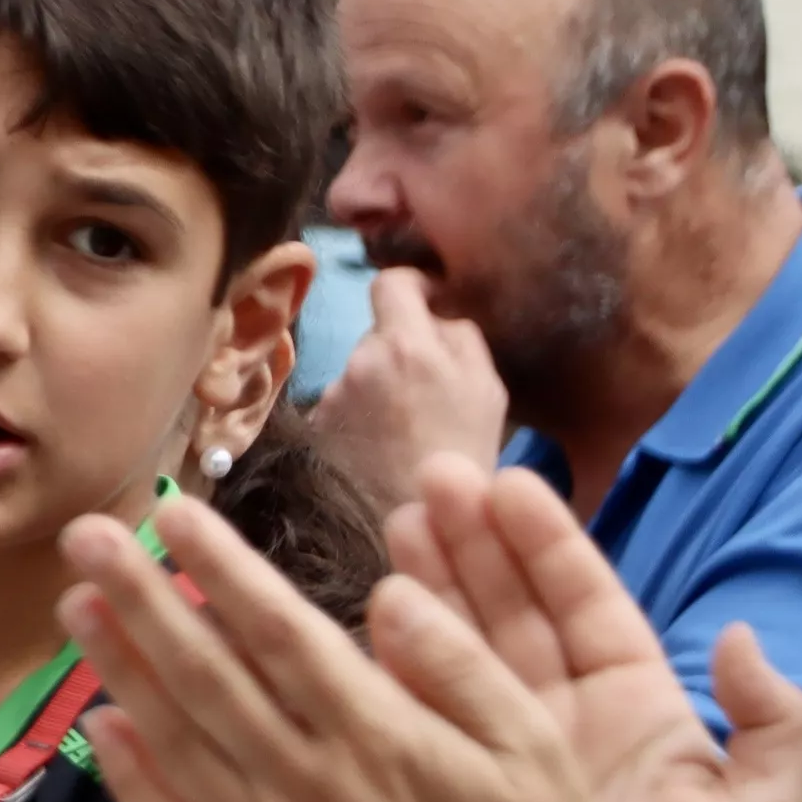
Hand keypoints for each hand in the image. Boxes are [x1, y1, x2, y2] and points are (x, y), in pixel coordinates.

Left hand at [55, 492, 635, 801]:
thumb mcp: (536, 747)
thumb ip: (461, 664)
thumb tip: (389, 592)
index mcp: (378, 738)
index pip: (279, 631)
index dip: (218, 568)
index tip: (172, 512)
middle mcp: (307, 785)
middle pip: (205, 675)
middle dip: (140, 598)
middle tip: (84, 535)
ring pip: (176, 742)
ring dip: (121, 670)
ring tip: (75, 604)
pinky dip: (132, 777)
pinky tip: (101, 726)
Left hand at [314, 268, 507, 501]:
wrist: (415, 519)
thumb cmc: (464, 454)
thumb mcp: (486, 389)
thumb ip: (461, 338)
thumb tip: (437, 310)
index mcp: (406, 345)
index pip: (390, 282)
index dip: (412, 286)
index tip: (428, 301)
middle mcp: (359, 361)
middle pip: (378, 331)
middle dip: (402, 347)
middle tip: (427, 386)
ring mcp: (332, 393)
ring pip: (360, 369)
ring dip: (379, 382)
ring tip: (404, 425)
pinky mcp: (314, 422)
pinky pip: (341, 401)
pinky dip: (358, 412)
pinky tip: (378, 443)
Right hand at [388, 459, 801, 801]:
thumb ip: (775, 726)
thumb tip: (741, 637)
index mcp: (635, 710)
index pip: (584, 605)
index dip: (544, 545)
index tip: (505, 485)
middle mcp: (563, 722)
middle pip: (510, 613)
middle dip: (470, 546)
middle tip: (425, 482)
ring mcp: (499, 756)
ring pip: (457, 653)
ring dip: (421, 588)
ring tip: (386, 526)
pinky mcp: (450, 796)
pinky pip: (413, 722)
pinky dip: (382, 673)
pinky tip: (354, 624)